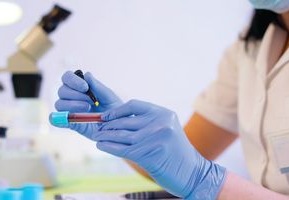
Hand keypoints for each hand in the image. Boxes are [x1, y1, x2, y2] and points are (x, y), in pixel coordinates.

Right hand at [53, 71, 121, 138]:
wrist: (118, 126)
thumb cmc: (114, 108)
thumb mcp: (109, 96)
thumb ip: (97, 86)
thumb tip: (87, 74)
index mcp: (79, 86)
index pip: (67, 77)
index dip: (73, 80)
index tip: (85, 87)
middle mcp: (71, 97)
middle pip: (62, 90)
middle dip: (75, 95)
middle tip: (90, 101)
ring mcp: (69, 110)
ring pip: (59, 104)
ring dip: (72, 105)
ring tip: (88, 109)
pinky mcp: (70, 123)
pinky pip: (57, 120)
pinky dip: (58, 119)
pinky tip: (69, 119)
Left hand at [94, 100, 225, 198]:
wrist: (192, 173)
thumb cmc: (175, 152)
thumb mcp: (165, 130)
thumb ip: (146, 123)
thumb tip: (117, 120)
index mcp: (163, 113)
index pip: (133, 105)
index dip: (116, 110)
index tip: (105, 116)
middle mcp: (160, 123)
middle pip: (125, 121)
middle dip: (108, 126)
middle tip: (97, 128)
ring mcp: (155, 138)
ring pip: (122, 135)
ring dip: (106, 136)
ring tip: (97, 137)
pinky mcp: (149, 154)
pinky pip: (123, 149)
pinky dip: (109, 147)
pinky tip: (101, 146)